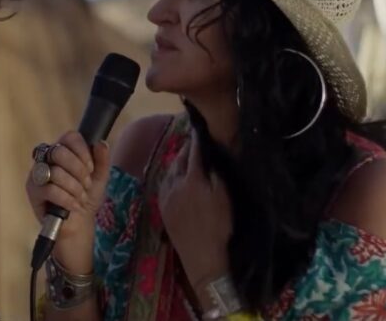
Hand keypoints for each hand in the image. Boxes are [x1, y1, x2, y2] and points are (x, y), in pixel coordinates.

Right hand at [25, 131, 111, 269]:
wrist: (79, 224)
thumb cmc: (86, 198)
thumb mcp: (100, 178)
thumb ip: (102, 159)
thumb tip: (100, 142)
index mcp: (62, 151)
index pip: (69, 137)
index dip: (82, 151)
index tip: (91, 168)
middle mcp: (46, 159)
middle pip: (59, 151)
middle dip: (78, 170)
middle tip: (87, 184)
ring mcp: (37, 174)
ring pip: (56, 172)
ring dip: (74, 188)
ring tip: (81, 198)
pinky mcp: (33, 191)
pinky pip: (50, 189)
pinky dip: (66, 199)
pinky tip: (74, 206)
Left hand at [158, 129, 231, 288]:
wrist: (202, 256)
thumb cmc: (219, 226)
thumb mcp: (224, 197)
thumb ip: (215, 173)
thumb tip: (209, 155)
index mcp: (192, 178)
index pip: (194, 151)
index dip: (198, 138)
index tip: (201, 128)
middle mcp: (174, 183)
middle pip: (179, 159)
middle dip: (187, 149)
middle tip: (194, 141)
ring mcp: (165, 195)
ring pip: (170, 170)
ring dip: (178, 161)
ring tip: (187, 157)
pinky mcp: (161, 207)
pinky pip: (165, 183)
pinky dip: (171, 175)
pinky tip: (177, 177)